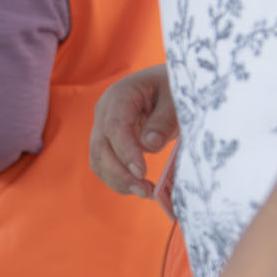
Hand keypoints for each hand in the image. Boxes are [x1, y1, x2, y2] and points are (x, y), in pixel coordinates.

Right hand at [90, 65, 177, 199]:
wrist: (169, 83)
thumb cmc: (176, 88)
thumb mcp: (177, 99)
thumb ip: (164, 120)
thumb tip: (150, 146)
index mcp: (120, 95)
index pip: (115, 127)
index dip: (126, 152)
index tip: (142, 173)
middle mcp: (105, 111)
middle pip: (100, 147)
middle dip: (120, 173)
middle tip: (146, 191)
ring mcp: (103, 126)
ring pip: (98, 159)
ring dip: (118, 180)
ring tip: (146, 193)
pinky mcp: (109, 140)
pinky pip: (104, 163)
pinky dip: (118, 178)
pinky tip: (139, 187)